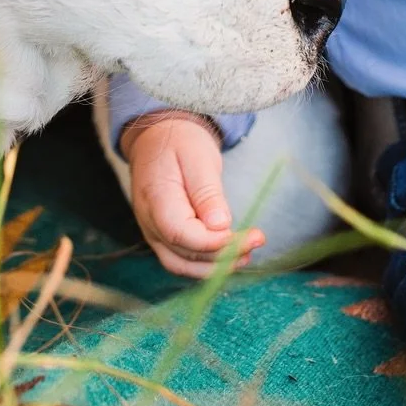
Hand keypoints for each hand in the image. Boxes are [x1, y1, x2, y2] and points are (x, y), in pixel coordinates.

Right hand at [120, 111, 265, 278]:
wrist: (157, 138)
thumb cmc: (180, 142)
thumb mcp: (198, 156)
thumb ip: (207, 192)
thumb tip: (220, 226)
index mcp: (155, 198)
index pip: (181, 233)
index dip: (214, 243)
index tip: (245, 237)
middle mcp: (149, 222)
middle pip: (184, 253)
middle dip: (223, 255)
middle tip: (257, 240)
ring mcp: (153, 233)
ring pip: (182, 265)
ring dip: (215, 267)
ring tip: (247, 254)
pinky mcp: (162, 237)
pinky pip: (181, 260)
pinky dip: (205, 265)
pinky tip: (228, 257)